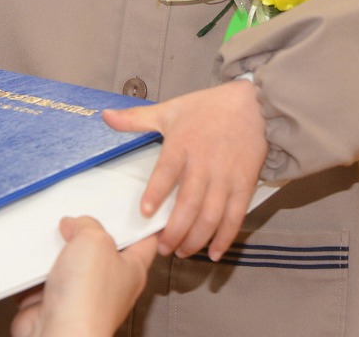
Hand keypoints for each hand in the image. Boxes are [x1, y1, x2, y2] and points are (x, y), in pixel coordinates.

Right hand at [10, 217, 156, 336]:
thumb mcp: (95, 240)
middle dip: (85, 233)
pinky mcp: (52, 304)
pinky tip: (32, 262)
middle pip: (99, 249)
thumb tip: (74, 225)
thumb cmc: (88, 301)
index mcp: (132, 269)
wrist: (58, 334)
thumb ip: (87, 225)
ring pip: (67, 263)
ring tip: (51, 240)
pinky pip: (42, 279)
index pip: (145, 241)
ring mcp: (79, 295)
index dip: (142, 222)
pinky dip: (34, 271)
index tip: (137, 207)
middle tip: (77, 218)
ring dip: (55, 252)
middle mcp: (108, 285)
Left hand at [103, 80, 267, 260]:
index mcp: (183, 144)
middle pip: (189, 203)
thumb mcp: (170, 110)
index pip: (167, 171)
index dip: (156, 193)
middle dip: (174, 231)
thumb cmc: (208, 108)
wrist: (253, 105)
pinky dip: (225, 237)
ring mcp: (226, 176)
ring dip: (196, 239)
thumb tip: (105, 115)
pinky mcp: (245, 185)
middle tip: (162, 248)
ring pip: (211, 215)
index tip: (145, 213)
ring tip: (181, 252)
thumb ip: (136, 118)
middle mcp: (205, 163)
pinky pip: (235, 216)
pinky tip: (213, 252)